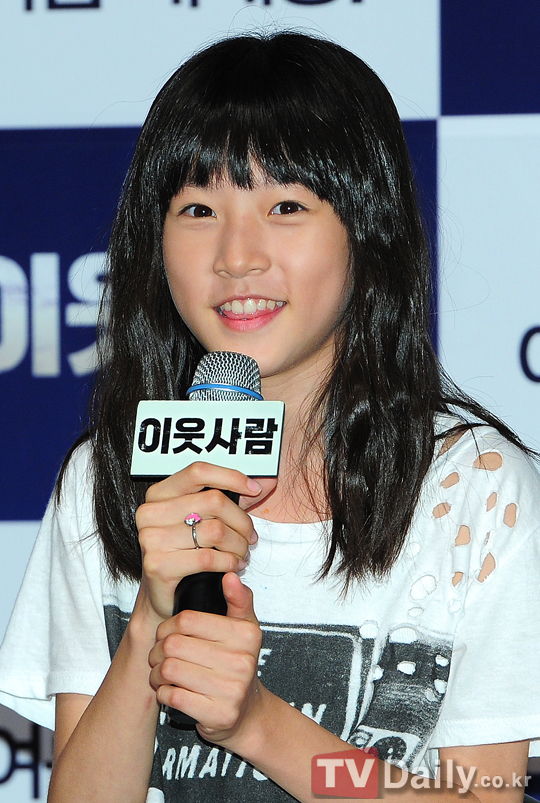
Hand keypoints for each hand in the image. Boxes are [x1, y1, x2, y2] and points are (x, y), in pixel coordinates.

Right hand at [134, 462, 275, 621]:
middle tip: (250, 536)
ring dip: (238, 545)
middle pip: (213, 501)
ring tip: (242, 553)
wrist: (166, 598)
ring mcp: (151, 539)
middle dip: (242, 521)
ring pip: (215, 531)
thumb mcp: (204, 519)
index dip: (231, 477)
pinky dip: (229, 562)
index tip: (254, 489)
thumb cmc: (187, 553)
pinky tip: (233, 565)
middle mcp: (150, 512)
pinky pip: (208, 557)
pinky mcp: (157, 565)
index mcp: (159, 494)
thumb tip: (267, 480)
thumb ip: (229, 497)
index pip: (198, 472)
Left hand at [149, 572, 263, 748]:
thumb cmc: (237, 664)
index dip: (167, 626)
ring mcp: (231, 690)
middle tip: (158, 655)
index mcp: (245, 635)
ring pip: (169, 670)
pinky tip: (170, 690)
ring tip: (161, 673)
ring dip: (156, 673)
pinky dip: (164, 693)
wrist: (248, 712)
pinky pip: (172, 696)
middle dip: (157, 650)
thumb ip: (238, 600)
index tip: (166, 634)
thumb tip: (230, 575)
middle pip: (173, 645)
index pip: (187, 620)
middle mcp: (242, 662)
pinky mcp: (218, 715)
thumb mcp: (245, 630)